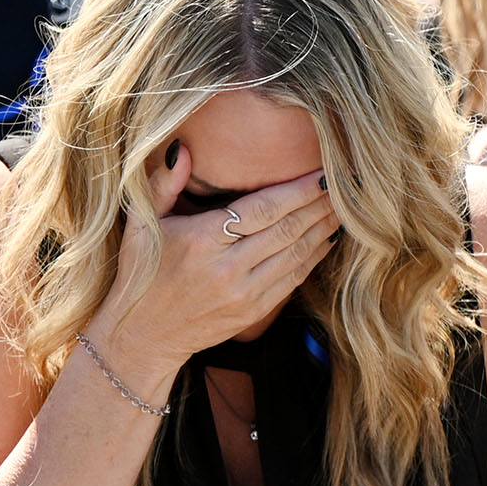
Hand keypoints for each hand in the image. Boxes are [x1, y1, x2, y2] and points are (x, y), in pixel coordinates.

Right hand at [88, 142, 338, 385]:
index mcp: (202, 240)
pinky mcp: (251, 313)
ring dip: (323, 229)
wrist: (142, 337)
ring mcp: (243, 294)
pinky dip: (313, 258)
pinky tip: (326, 239)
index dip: (298, 190)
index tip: (323, 173)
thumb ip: (162, 184)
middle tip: (346, 185)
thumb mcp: (140, 224)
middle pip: (287, 229)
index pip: (264, 208)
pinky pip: (292, 280)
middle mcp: (227, 268)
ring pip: (295, 254)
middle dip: (320, 205)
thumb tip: (183, 148)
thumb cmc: (141, 274)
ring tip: (344, 207)